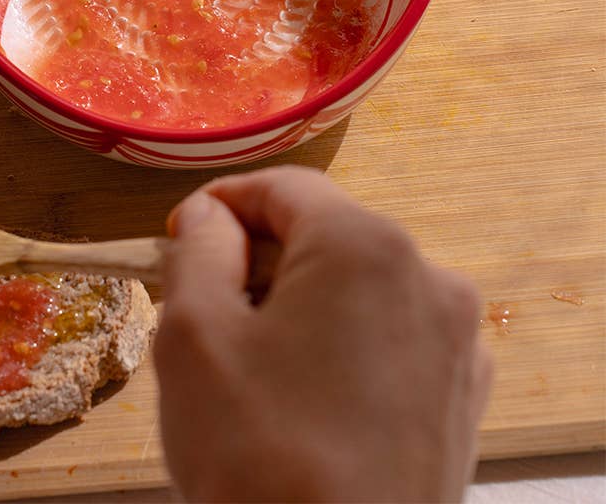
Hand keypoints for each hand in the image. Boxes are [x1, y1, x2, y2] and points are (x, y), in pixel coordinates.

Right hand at [154, 166, 491, 502]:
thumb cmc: (258, 456)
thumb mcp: (193, 334)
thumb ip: (196, 249)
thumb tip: (206, 214)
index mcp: (366, 247)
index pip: (285, 187)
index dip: (223, 204)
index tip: (181, 237)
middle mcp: (429, 278)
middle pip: (325, 233)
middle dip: (260, 257)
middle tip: (208, 308)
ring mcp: (456, 340)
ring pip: (357, 285)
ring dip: (300, 301)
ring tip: (254, 363)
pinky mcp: (462, 394)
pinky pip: (391, 335)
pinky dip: (343, 342)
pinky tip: (306, 397)